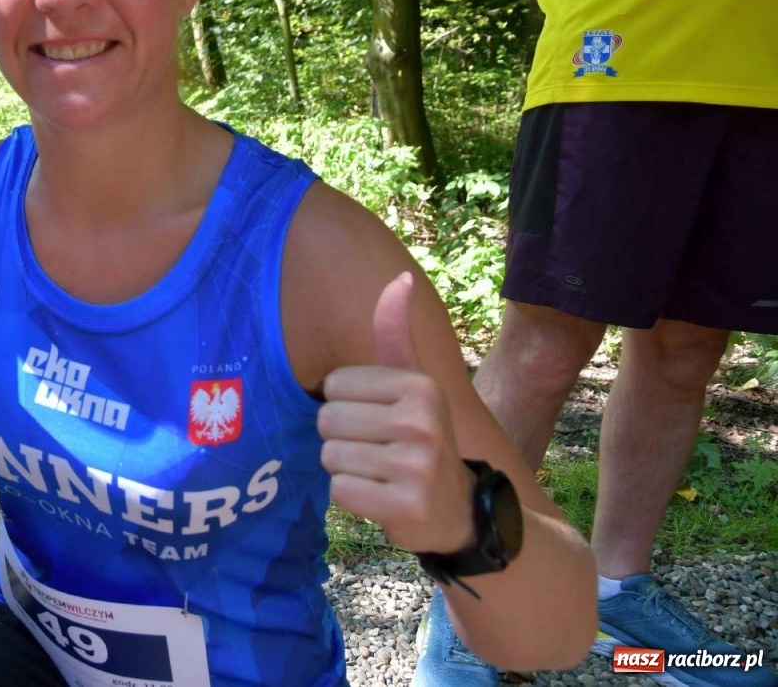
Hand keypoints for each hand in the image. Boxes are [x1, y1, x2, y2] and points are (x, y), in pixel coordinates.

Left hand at [317, 273, 472, 554]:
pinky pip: (340, 491)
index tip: (379, 421)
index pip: (334, 386)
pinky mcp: (407, 506)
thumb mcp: (415, 384)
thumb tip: (399, 276)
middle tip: (379, 452)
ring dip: (347, 470)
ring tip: (381, 474)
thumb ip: (396, 334)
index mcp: (420, 385)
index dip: (347, 406)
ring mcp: (417, 466)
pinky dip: (354, 498)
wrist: (459, 511)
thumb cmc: (422, 439)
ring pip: (330, 457)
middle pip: (327, 421)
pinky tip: (383, 498)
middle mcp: (422, 422)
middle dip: (343, 440)